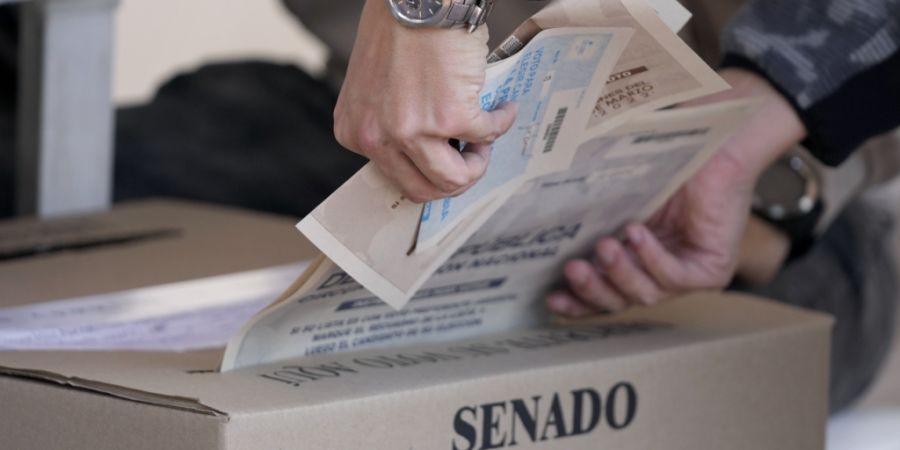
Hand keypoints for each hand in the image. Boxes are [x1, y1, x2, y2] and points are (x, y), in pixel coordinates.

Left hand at [334, 0, 517, 202]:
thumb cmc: (397, 28)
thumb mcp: (374, 87)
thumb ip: (388, 121)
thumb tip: (427, 149)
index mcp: (355, 133)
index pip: (394, 177)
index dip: (428, 170)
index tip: (446, 156)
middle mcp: (378, 138)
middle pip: (423, 189)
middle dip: (455, 177)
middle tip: (471, 156)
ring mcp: (413, 131)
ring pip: (454, 179)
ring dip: (478, 162)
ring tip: (485, 136)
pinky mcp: (450, 117)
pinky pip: (487, 135)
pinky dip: (501, 123)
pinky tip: (503, 107)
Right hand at [547, 68, 807, 316]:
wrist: (716, 139)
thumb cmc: (667, 158)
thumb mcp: (617, 195)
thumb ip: (588, 215)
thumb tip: (533, 220)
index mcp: (635, 259)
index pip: (604, 294)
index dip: (577, 301)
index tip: (549, 297)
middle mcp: (660, 273)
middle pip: (620, 301)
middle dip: (593, 289)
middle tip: (572, 268)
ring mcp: (687, 275)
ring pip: (645, 294)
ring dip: (619, 273)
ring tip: (603, 247)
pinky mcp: (711, 270)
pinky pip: (674, 277)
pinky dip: (651, 258)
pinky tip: (635, 234)